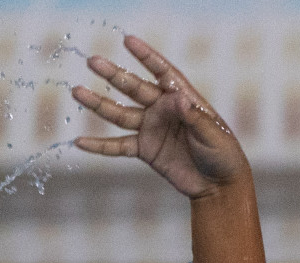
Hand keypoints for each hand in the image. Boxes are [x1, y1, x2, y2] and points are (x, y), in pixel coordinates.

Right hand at [71, 35, 248, 198]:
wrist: (218, 184)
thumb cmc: (222, 153)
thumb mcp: (212, 133)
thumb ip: (193, 116)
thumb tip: (177, 98)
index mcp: (182, 98)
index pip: (161, 72)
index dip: (145, 57)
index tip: (128, 41)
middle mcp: (162, 109)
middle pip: (133, 88)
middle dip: (113, 75)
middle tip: (92, 61)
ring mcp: (151, 128)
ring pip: (119, 114)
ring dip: (98, 104)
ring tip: (77, 92)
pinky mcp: (145, 150)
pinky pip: (118, 146)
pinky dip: (99, 146)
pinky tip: (79, 142)